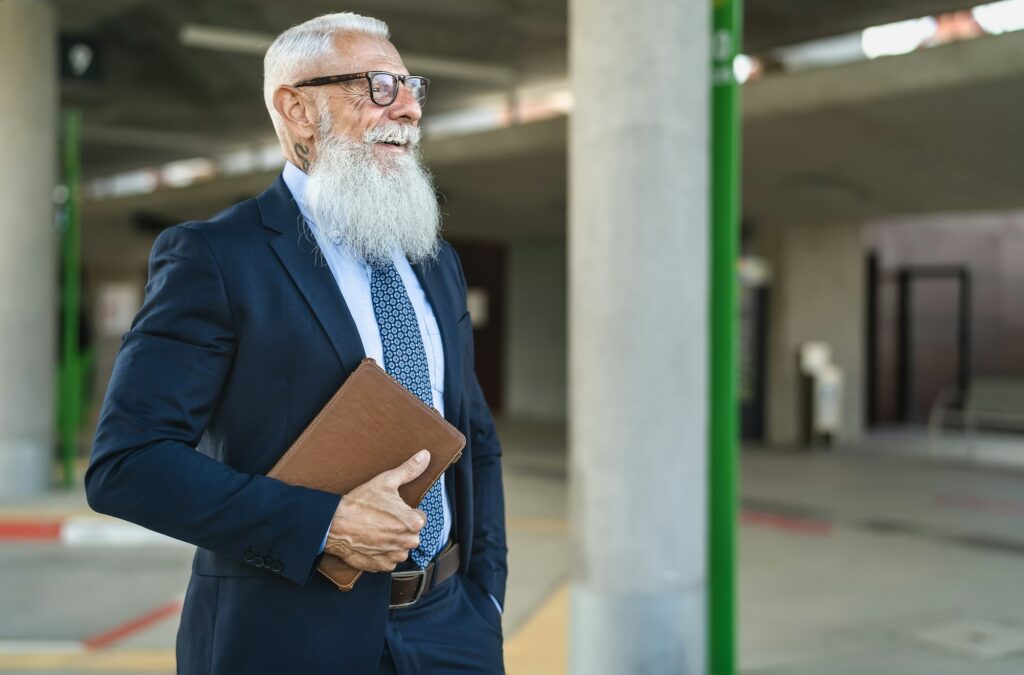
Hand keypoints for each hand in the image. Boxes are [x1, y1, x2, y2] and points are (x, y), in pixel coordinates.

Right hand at [325, 449, 428, 571]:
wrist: (334, 524)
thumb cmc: (360, 503)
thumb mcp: (386, 481)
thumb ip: (409, 470)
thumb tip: (425, 456)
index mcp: (413, 522)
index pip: (420, 518)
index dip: (406, 513)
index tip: (393, 510)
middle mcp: (407, 542)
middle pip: (412, 535)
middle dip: (401, 528)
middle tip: (383, 520)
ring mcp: (394, 555)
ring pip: (402, 548)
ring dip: (394, 542)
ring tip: (377, 530)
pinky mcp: (381, 566)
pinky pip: (389, 560)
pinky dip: (383, 554)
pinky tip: (372, 542)